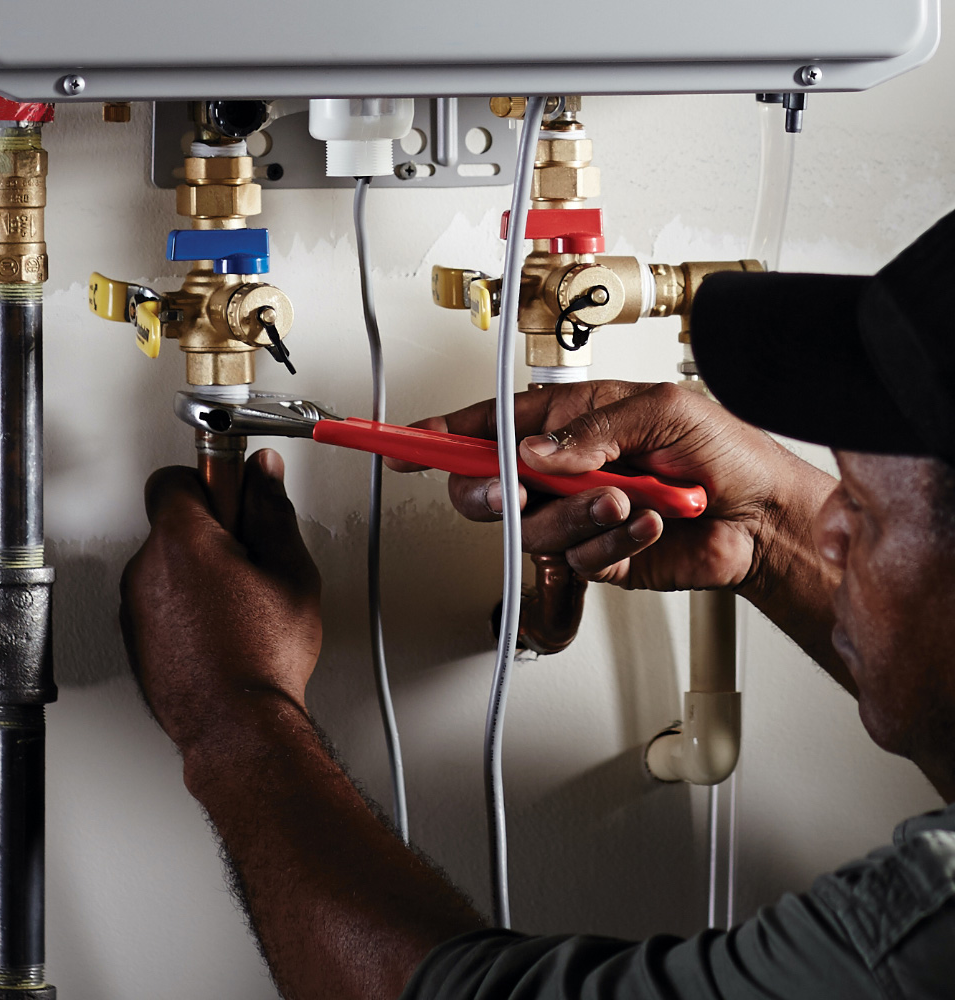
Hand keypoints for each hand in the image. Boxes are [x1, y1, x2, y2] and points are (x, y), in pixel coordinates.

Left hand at [120, 449, 320, 754]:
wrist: (237, 726)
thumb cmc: (263, 657)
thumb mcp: (291, 572)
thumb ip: (273, 511)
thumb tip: (264, 473)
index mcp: (183, 540)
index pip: (177, 477)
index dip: (212, 481)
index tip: (236, 494)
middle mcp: (147, 569)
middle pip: (173, 522)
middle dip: (212, 530)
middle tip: (252, 557)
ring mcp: (135, 607)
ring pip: (168, 565)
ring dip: (199, 571)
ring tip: (243, 603)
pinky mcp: (136, 638)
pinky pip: (160, 601)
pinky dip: (186, 605)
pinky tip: (224, 628)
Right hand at [389, 380, 826, 592]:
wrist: (760, 513)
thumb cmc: (720, 448)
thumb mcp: (660, 410)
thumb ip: (592, 428)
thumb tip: (535, 451)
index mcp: (565, 422)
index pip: (486, 426)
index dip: (439, 436)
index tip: (400, 441)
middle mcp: (561, 471)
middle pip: (487, 488)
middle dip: (494, 492)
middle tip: (521, 487)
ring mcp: (576, 516)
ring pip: (532, 529)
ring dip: (578, 514)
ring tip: (628, 497)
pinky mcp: (597, 555)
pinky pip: (578, 557)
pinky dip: (616, 538)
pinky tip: (649, 522)